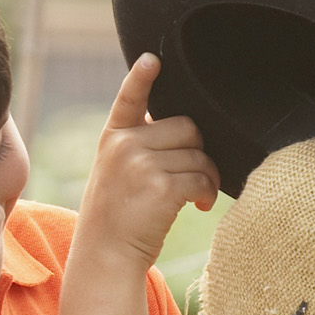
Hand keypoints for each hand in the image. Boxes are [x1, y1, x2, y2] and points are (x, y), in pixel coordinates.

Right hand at [78, 56, 218, 272]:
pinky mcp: (161, 187)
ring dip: (207, 177)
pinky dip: (209, 193)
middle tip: (197, 175)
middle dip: (198, 151)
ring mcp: (141, 164)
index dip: (142, 76)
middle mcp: (125, 145)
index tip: (153, 58)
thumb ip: (138, 146)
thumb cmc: (117, 216)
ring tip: (197, 197)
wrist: (105, 256)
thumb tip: (189, 132)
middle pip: (187, 126)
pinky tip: (200, 206)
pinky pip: (202, 178)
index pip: (129, 98)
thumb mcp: (115, 172)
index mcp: (113, 137)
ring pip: (199, 155)